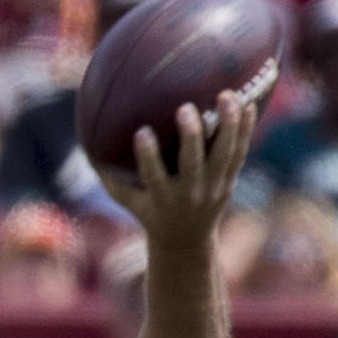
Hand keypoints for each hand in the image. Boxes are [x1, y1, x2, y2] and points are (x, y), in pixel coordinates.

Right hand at [105, 82, 263, 247]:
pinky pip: (240, 154)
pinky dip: (246, 130)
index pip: (154, 176)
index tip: (141, 133)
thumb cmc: (150, 211)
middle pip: (193, 164)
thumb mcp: (128, 200)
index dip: (148, 156)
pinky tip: (251, 103)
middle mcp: (190, 193)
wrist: (186, 241)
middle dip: (190, 137)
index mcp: (162, 198)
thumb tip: (85, 141)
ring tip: (227, 95)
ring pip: (223, 156)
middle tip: (185, 108)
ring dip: (227, 126)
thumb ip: (109, 175)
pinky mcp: (229, 181)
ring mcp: (213, 187)